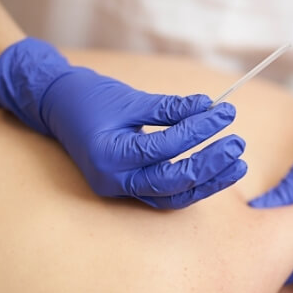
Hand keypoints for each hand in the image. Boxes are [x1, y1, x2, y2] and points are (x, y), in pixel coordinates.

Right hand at [0, 38, 246, 206]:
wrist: (54, 106)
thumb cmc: (88, 97)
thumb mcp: (129, 98)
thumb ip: (170, 108)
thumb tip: (210, 107)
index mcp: (108, 155)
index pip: (163, 147)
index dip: (198, 130)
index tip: (225, 112)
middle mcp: (112, 181)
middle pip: (172, 181)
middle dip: (209, 164)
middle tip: (237, 143)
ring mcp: (119, 190)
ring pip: (172, 195)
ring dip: (207, 181)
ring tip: (237, 162)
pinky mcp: (127, 190)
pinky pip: (165, 194)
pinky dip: (191, 185)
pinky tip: (216, 171)